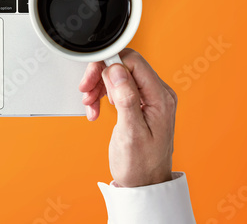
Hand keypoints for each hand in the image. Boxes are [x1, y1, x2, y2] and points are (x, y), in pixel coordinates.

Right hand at [79, 49, 176, 187]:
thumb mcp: (131, 133)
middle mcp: (158, 94)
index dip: (110, 65)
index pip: (134, 63)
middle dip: (101, 76)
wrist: (144, 184)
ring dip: (100, 87)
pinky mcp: (140, 104)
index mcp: (161, 98)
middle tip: (86, 91)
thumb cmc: (140, 165)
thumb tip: (118, 71)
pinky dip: (104, 96)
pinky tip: (96, 110)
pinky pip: (119, 89)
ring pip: (119, 77)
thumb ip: (126, 99)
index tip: (93, 78)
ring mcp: (149, 99)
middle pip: (125, 67)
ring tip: (90, 105)